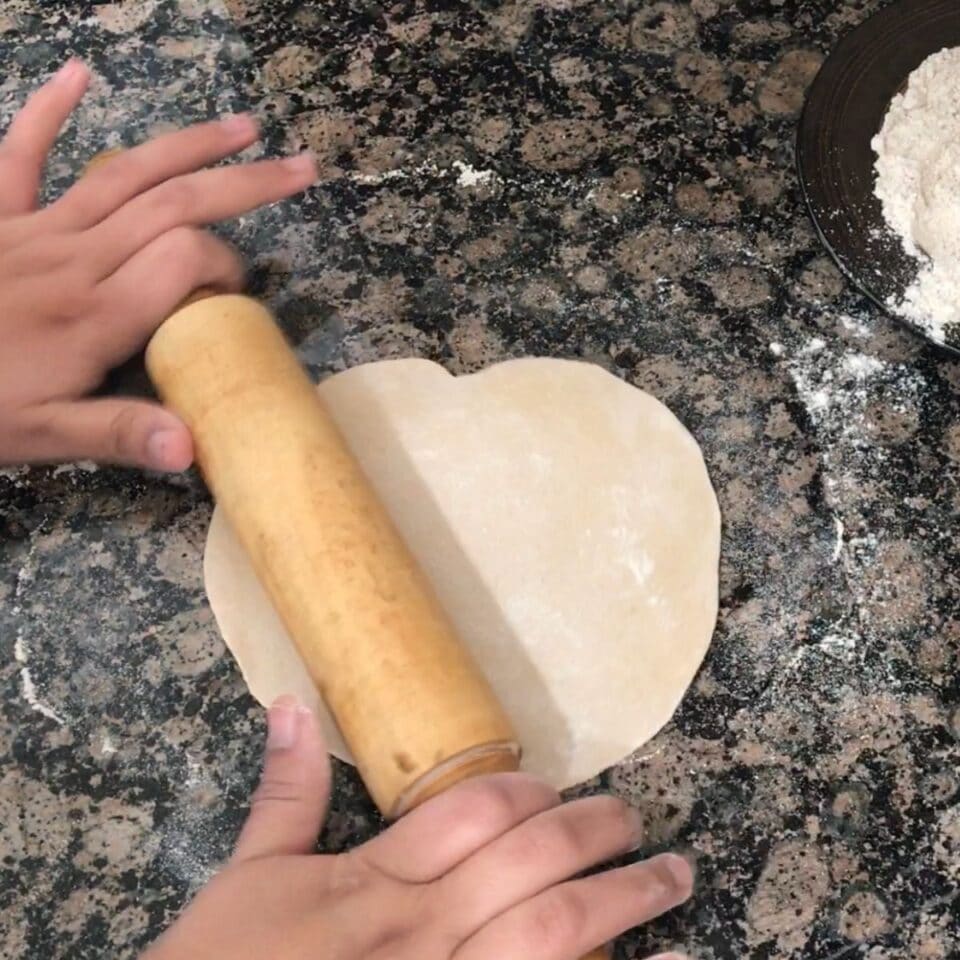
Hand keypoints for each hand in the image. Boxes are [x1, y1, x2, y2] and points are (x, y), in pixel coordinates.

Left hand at [0, 59, 316, 471]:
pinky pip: (20, 156)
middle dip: (244, 183)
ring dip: (187, 145)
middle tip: (302, 169)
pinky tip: (78, 76)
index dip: (226, 267)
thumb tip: (193, 446)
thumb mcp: (46, 439)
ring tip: (243, 127)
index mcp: (94, 314)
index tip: (238, 296)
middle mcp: (74, 259)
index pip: (184, 260)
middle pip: (172, 202)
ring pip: (124, 173)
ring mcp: (34, 231)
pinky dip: (47, 113)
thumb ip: (120, 434)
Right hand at [145, 695, 691, 959]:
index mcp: (377, 882)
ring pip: (556, 933)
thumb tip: (292, 704)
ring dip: (625, 898)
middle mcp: (425, 931)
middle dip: (593, 832)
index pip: (473, 812)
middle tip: (632, 817)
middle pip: (531, 860)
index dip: (523, 792)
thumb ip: (287, 792)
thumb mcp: (248, 877)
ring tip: (676, 875)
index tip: (553, 790)